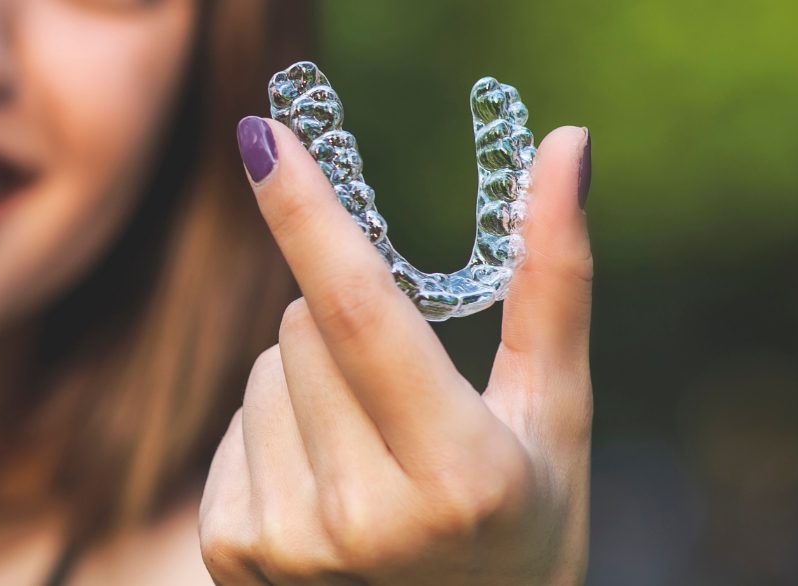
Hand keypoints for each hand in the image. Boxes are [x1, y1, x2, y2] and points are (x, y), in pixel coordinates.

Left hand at [199, 121, 592, 584]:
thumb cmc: (524, 522)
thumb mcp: (556, 414)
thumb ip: (554, 280)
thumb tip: (565, 144)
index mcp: (460, 472)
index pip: (361, 313)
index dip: (308, 215)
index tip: (263, 137)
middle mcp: (365, 517)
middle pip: (302, 324)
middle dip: (345, 321)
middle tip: (403, 393)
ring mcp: (289, 545)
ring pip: (263, 370)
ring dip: (307, 380)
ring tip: (369, 455)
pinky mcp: (233, 556)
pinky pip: (233, 427)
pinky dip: (273, 433)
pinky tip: (326, 491)